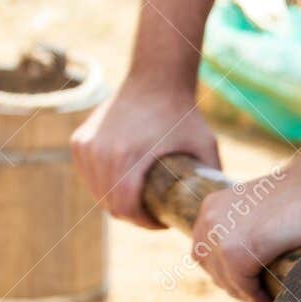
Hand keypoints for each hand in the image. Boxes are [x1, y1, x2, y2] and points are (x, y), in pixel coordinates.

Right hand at [70, 78, 218, 227]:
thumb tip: (220, 206)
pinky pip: (89, 176)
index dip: (144, 222)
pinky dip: (103, 184)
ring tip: (138, 200)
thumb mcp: (205, 145)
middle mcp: (101, 152)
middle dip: (132, 215)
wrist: (155, 79)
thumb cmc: (183, 113)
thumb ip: (213, 176)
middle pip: (111, 204)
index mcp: (127, 157)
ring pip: (98, 192)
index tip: (161, 221)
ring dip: (116, 201)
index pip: (126, 209)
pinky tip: (121, 183)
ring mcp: (86, 146)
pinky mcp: (80, 141)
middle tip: (153, 212)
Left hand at [191, 168, 300, 301]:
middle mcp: (209, 220)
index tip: (246, 284)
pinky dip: (256, 297)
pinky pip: (243, 286)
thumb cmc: (299, 195)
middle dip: (234, 285)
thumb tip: (246, 258)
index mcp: (211, 207)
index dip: (225, 272)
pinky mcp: (238, 253)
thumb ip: (244, 226)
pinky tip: (269, 301)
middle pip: (212, 269)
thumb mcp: (258, 209)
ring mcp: (221, 237)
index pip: (205, 253)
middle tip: (256, 296)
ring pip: (227, 281)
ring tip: (264, 300)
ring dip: (245, 294)